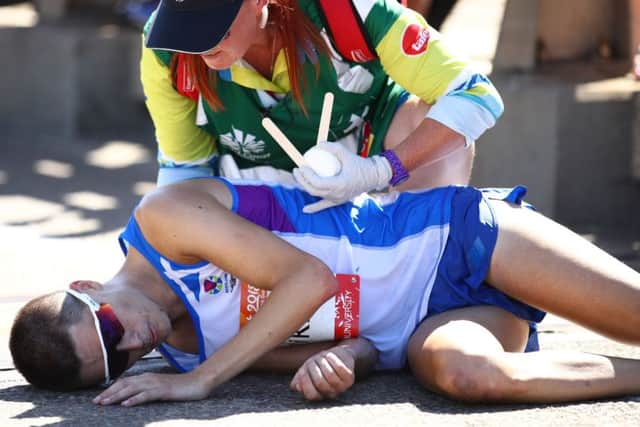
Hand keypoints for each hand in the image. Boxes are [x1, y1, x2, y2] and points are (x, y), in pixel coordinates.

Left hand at [92, 371, 208, 406]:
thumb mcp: (161, 387)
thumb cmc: (180, 386)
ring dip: (116, 396)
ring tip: (104, 403)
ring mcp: (156, 383)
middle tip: (95, 402)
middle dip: (108, 393)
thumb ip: (148, 389)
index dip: (110, 389)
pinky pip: (146, 395)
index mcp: (148, 377)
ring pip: (131, 389)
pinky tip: (126, 404)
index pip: (124, 381)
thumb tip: (134, 395)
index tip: (99, 397)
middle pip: (124, 384)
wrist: (199, 381)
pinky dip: (135, 399)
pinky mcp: (164, 390)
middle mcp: (149, 378)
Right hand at [289, 346, 355, 399]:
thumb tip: (296, 385)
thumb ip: (299, 379)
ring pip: (330, 375)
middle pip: (320, 382)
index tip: (303, 371)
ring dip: (323, 362)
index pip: (311, 394)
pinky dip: (333, 359)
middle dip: (313, 369)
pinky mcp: (350, 377)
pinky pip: (340, 368)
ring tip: (321, 357)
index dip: (305, 382)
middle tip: (312, 361)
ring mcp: (342, 386)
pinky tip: (329, 355)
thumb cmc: (320, 366)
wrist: (339, 356)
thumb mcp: (308, 372)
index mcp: (320, 394)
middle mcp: (331, 393)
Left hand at [293, 142, 391, 213]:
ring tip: (300, 177)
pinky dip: (314, 208)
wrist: (373, 177)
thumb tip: (318, 144)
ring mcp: (337, 200)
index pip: (317, 183)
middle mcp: (337, 195)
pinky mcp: (338, 202)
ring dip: (306, 187)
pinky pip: (324, 206)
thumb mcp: (347, 154)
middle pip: (314, 190)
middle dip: (302, 180)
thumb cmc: (360, 165)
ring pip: (317, 196)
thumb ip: (333, 147)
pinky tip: (304, 209)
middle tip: (297, 169)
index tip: (302, 166)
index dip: (306, 176)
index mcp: (339, 185)